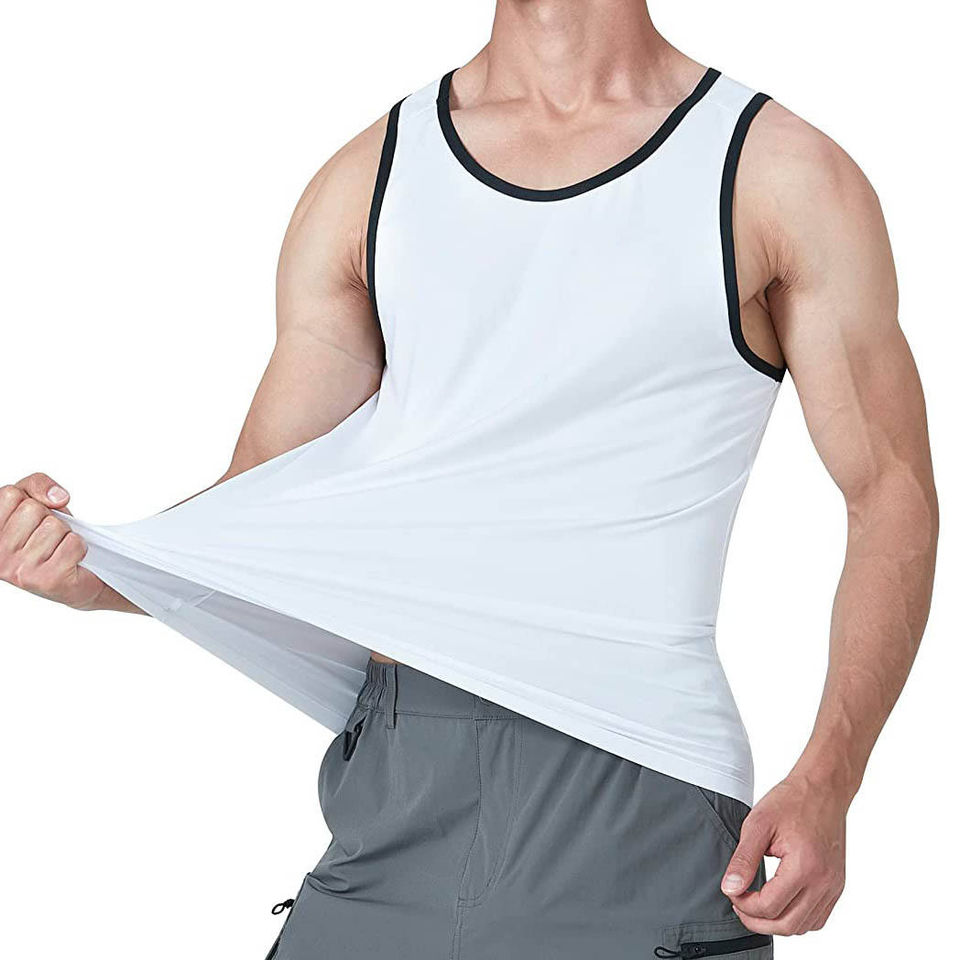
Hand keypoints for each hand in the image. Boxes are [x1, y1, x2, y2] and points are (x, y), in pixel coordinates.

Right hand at [0, 473, 104, 609]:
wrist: (74, 577)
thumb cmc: (50, 537)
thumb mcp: (36, 502)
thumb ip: (37, 485)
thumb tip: (57, 497)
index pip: (10, 494)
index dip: (30, 500)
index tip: (31, 518)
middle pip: (33, 509)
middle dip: (49, 517)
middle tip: (48, 536)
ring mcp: (19, 571)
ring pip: (54, 526)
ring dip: (65, 533)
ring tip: (57, 548)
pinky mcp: (47, 580)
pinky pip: (73, 543)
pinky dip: (79, 546)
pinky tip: (69, 559)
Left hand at [721, 774, 846, 935]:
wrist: (823, 789)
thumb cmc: (791, 801)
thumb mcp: (758, 824)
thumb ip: (743, 859)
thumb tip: (730, 888)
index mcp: (805, 867)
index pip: (770, 906)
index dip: (744, 905)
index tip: (731, 891)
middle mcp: (824, 882)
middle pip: (787, 925)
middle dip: (757, 921)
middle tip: (739, 905)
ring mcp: (834, 886)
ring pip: (804, 927)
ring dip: (777, 923)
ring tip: (755, 905)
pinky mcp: (837, 885)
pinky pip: (817, 917)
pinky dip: (796, 918)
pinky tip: (779, 903)